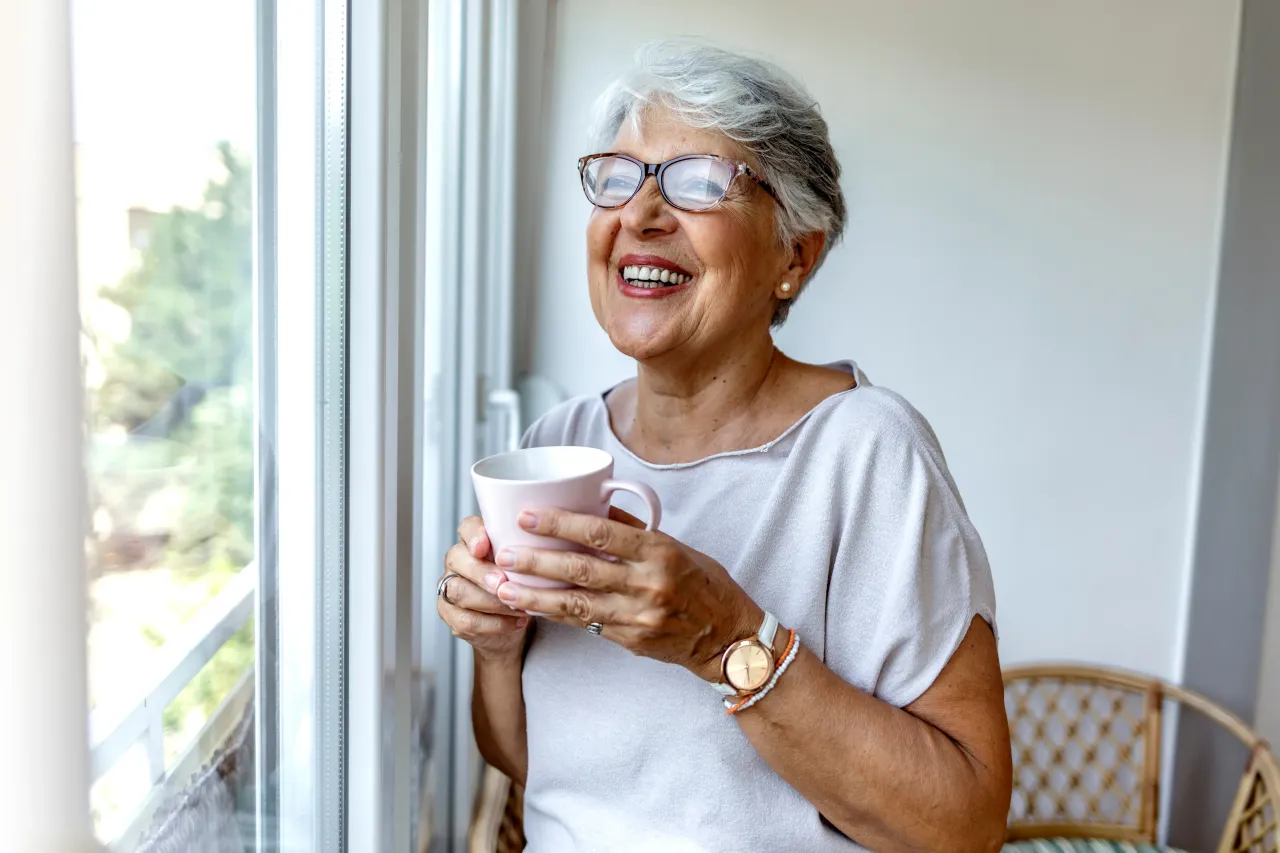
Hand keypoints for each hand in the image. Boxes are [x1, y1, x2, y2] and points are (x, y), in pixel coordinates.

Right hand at [438, 516, 530, 659]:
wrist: (515, 623)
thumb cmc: (523, 586)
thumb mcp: (530, 565)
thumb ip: (531, 550)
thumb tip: (549, 541)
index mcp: (475, 541)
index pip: (466, 527)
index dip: (473, 535)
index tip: (483, 546)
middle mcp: (458, 561)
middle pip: (456, 559)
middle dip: (481, 572)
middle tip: (502, 583)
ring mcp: (450, 588)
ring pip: (458, 591)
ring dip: (491, 602)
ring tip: (519, 608)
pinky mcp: (451, 615)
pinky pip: (465, 620)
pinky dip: (493, 624)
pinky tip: (515, 623)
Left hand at [491, 507, 761, 680]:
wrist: (729, 639)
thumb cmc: (704, 585)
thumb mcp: (676, 548)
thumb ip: (634, 531)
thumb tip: (594, 507)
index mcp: (659, 552)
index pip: (601, 533)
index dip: (560, 523)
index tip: (528, 516)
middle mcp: (648, 584)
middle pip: (581, 569)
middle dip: (536, 560)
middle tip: (502, 551)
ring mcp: (638, 617)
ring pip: (576, 604)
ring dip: (535, 596)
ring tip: (503, 587)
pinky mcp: (631, 641)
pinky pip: (587, 625)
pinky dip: (556, 615)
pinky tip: (531, 607)